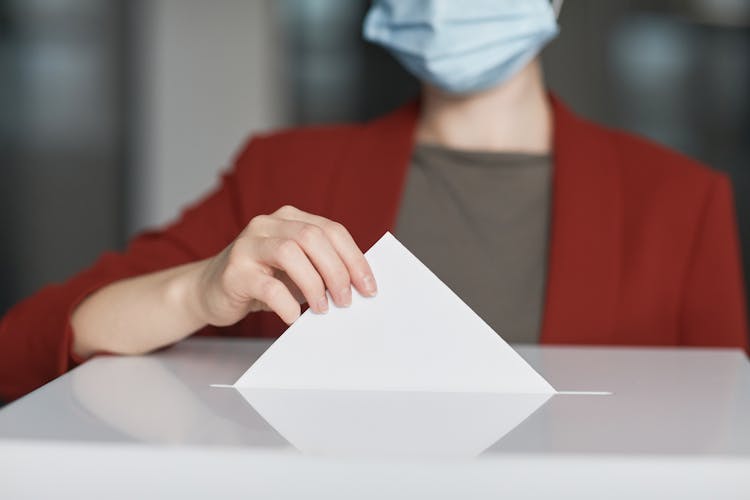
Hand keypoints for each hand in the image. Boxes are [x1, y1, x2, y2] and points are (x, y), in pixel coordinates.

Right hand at [192, 205, 376, 325]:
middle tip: (346, 300)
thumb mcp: (296, 268)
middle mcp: (267, 225)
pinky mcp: (233, 272)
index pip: (331, 230)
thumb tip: (359, 285)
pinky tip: (292, 317)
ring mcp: (247, 245)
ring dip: (313, 284)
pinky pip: (267, 286)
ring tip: (322, 308)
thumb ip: (322, 267)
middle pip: (312, 237)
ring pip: (289, 253)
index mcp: (289, 219)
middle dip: (337, 270)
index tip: (369, 286)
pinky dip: (287, 304)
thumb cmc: (262, 280)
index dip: (354, 258)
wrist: (209, 291)